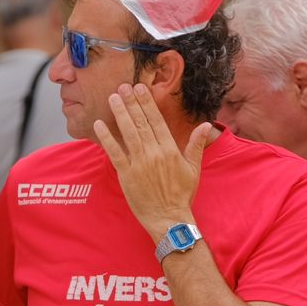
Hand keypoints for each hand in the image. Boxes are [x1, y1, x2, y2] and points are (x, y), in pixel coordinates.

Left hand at [94, 82, 215, 240]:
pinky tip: (100, 124)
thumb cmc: (182, 194)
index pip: (156, 121)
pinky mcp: (126, 174)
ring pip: (128, 133)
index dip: (147, 104)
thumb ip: (196, 144)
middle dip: (131, 103)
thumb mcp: (194, 168)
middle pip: (140, 123)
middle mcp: (154, 153)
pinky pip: (115, 153)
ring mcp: (139, 163)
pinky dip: (107, 138)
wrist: (169, 218)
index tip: (140, 89)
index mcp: (170, 150)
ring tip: (113, 98)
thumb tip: (207, 124)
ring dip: (119, 114)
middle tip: (123, 87)